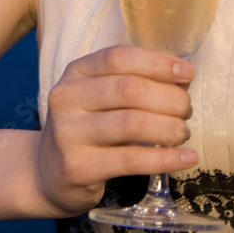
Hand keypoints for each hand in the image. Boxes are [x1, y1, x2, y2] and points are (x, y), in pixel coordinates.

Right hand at [35, 45, 197, 216]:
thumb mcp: (98, 97)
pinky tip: (186, 158)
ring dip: (169, 127)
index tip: (187, 72)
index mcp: (76, 73)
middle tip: (186, 110)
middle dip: (169, 98)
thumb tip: (182, 78)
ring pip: (132, 123)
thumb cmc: (85, 129)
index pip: (118, 58)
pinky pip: (131, 160)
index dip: (157, 63)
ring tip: (183, 132)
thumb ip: (133, 83)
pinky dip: (166, 158)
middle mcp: (67, 98)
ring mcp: (69, 133)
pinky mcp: (78, 167)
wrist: (46, 174)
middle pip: (129, 89)